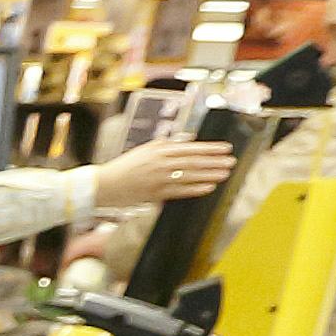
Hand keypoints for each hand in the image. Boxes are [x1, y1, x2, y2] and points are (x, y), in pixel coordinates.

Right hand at [86, 134, 236, 218]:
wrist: (104, 184)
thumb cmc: (124, 166)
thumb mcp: (146, 149)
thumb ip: (167, 145)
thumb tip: (188, 141)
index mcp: (159, 149)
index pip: (191, 148)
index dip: (210, 148)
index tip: (226, 148)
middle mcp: (161, 163)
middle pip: (194, 161)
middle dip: (215, 161)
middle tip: (231, 161)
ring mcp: (159, 178)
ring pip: (191, 175)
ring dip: (210, 174)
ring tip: (225, 173)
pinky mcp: (156, 193)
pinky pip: (181, 191)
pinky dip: (196, 189)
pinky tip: (209, 187)